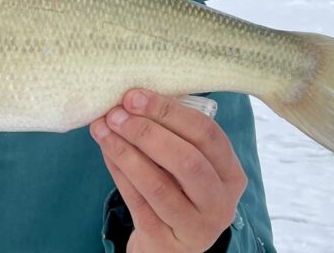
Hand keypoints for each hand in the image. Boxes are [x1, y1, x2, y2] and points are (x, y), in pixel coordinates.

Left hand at [90, 90, 246, 252]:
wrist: (171, 245)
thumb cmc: (179, 191)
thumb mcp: (190, 166)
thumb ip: (173, 135)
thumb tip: (132, 100)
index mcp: (231, 174)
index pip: (207, 135)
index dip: (169, 111)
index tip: (135, 96)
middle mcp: (220, 203)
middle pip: (186, 161)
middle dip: (147, 132)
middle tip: (116, 114)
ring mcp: (195, 227)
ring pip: (157, 184)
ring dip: (125, 151)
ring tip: (103, 129)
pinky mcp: (165, 240)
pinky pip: (137, 201)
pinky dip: (118, 172)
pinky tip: (106, 151)